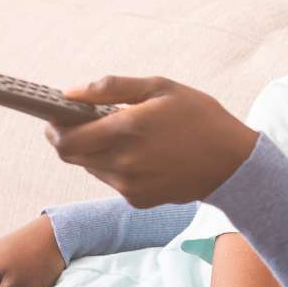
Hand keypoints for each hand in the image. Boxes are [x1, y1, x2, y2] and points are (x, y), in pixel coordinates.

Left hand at [48, 76, 259, 207]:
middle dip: (69, 138)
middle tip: (84, 123)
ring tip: (123, 136)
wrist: (234, 164)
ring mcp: (129, 184)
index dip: (53, 127)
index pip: (64, 138)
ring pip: (91, 167)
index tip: (56, 115)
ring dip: (95, 151)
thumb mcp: (161, 88)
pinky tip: (143, 155)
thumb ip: (111, 87)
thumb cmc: (200, 117)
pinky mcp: (137, 199)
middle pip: (70, 155)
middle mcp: (122, 161)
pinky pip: (113, 180)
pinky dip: (117, 167)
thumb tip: (70, 93)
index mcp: (125, 129)